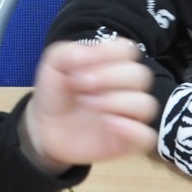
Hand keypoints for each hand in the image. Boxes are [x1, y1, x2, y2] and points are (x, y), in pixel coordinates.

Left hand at [21, 40, 157, 172]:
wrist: (44, 129)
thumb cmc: (56, 93)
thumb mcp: (53, 65)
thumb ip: (67, 52)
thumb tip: (90, 52)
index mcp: (113, 65)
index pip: (128, 50)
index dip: (107, 53)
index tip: (80, 65)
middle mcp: (127, 88)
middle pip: (140, 75)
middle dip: (109, 77)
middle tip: (80, 85)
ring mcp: (130, 115)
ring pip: (146, 104)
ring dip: (117, 101)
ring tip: (89, 104)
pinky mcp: (128, 141)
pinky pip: (146, 136)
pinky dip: (131, 129)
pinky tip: (108, 123)